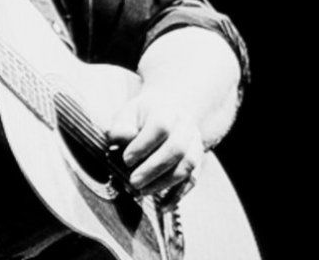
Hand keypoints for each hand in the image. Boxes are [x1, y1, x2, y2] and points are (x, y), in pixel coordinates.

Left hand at [106, 86, 203, 202]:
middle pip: (177, 149)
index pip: (161, 127)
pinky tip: (162, 207)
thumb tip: (120, 139)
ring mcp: (195, 144)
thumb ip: (121, 127)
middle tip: (133, 181)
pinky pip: (192, 181)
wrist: (170, 111)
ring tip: (142, 191)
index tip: (126, 159)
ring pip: (187, 166)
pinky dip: (178, 195)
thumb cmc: (142, 117)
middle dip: (153, 168)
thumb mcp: (129, 114)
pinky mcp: (198, 162)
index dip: (143, 145)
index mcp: (167, 110)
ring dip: (164, 183)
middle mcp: (185, 126)